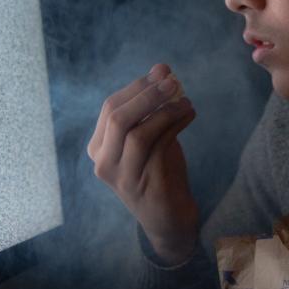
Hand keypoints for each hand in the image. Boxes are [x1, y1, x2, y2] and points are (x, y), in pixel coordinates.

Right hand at [87, 63, 198, 264]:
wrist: (169, 218)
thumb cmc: (158, 171)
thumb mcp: (148, 138)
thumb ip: (151, 109)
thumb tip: (162, 69)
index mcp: (99, 148)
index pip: (111, 108)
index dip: (137, 86)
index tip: (162, 71)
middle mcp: (103, 163)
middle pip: (118, 117)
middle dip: (147, 94)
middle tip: (173, 80)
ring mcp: (121, 176)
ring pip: (137, 132)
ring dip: (165, 109)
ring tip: (186, 99)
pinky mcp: (144, 183)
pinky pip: (158, 145)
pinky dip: (175, 124)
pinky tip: (189, 114)